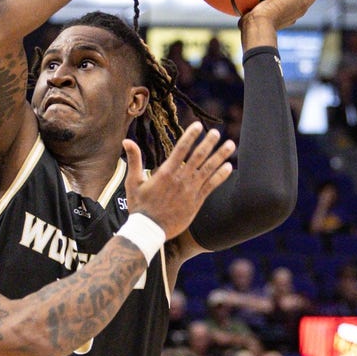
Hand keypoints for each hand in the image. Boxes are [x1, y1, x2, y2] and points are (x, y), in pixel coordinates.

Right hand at [123, 122, 234, 239]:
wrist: (149, 230)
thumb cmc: (139, 206)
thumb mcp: (133, 182)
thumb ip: (134, 160)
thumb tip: (126, 141)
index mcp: (166, 172)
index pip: (181, 149)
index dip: (190, 136)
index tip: (197, 125)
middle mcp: (181, 179)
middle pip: (198, 156)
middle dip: (208, 142)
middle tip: (216, 132)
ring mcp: (190, 190)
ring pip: (208, 169)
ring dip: (220, 156)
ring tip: (230, 144)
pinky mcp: (196, 201)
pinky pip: (211, 186)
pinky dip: (220, 175)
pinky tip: (229, 166)